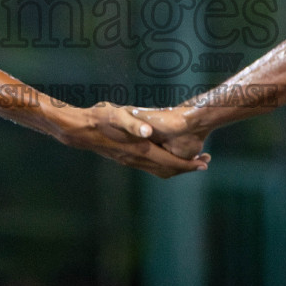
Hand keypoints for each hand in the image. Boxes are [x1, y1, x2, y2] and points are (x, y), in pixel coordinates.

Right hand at [61, 103, 209, 177]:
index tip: (204, 164)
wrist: (80, 129)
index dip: (189, 165)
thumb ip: (134, 124)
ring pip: (159, 170)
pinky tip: (167, 156)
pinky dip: (164, 165)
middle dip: (187, 168)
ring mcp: (131, 161)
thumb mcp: (118, 115)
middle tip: (205, 163)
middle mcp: (137, 159)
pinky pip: (150, 167)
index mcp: (140, 149)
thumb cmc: (100, 118)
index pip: (170, 162)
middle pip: (168, 170)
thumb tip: (149, 132)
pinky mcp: (126, 158)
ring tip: (192, 162)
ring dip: (176, 167)